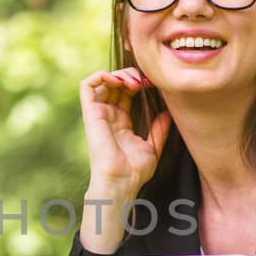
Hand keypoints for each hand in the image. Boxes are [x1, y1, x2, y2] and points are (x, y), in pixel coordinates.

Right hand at [78, 67, 171, 195]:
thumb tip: (168, 113)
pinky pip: (86, 86)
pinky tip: (118, 80)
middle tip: (146, 81)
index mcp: (122, 122)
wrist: (121, 181)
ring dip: (119, 74)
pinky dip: (100, 75)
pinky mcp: (90, 113)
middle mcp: (109, 115)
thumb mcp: (153, 147)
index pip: (127, 92)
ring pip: (102, 80)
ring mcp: (98, 113)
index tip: (155, 84)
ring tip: (134, 81)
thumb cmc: (134, 171)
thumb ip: (159, 129)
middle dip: (132, 75)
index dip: (140, 82)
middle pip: (116, 83)